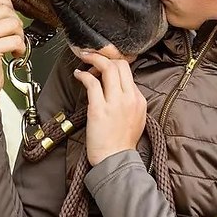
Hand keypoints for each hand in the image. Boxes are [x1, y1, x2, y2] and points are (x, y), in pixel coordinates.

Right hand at [0, 0, 25, 133]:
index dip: (5, 3)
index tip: (9, 16)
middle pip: (4, 9)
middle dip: (16, 22)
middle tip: (13, 36)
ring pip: (12, 23)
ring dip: (19, 35)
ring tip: (13, 45)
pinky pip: (15, 39)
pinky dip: (20, 48)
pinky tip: (14, 54)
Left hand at [72, 50, 146, 165]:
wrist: (116, 160)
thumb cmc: (122, 143)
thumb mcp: (136, 118)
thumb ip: (130, 101)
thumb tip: (119, 88)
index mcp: (139, 99)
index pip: (128, 71)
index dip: (113, 64)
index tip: (102, 65)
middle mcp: (129, 98)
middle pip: (120, 64)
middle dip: (104, 57)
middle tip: (92, 57)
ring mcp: (115, 102)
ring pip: (107, 68)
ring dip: (93, 60)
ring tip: (85, 60)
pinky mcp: (99, 108)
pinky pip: (91, 82)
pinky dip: (83, 75)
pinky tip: (78, 75)